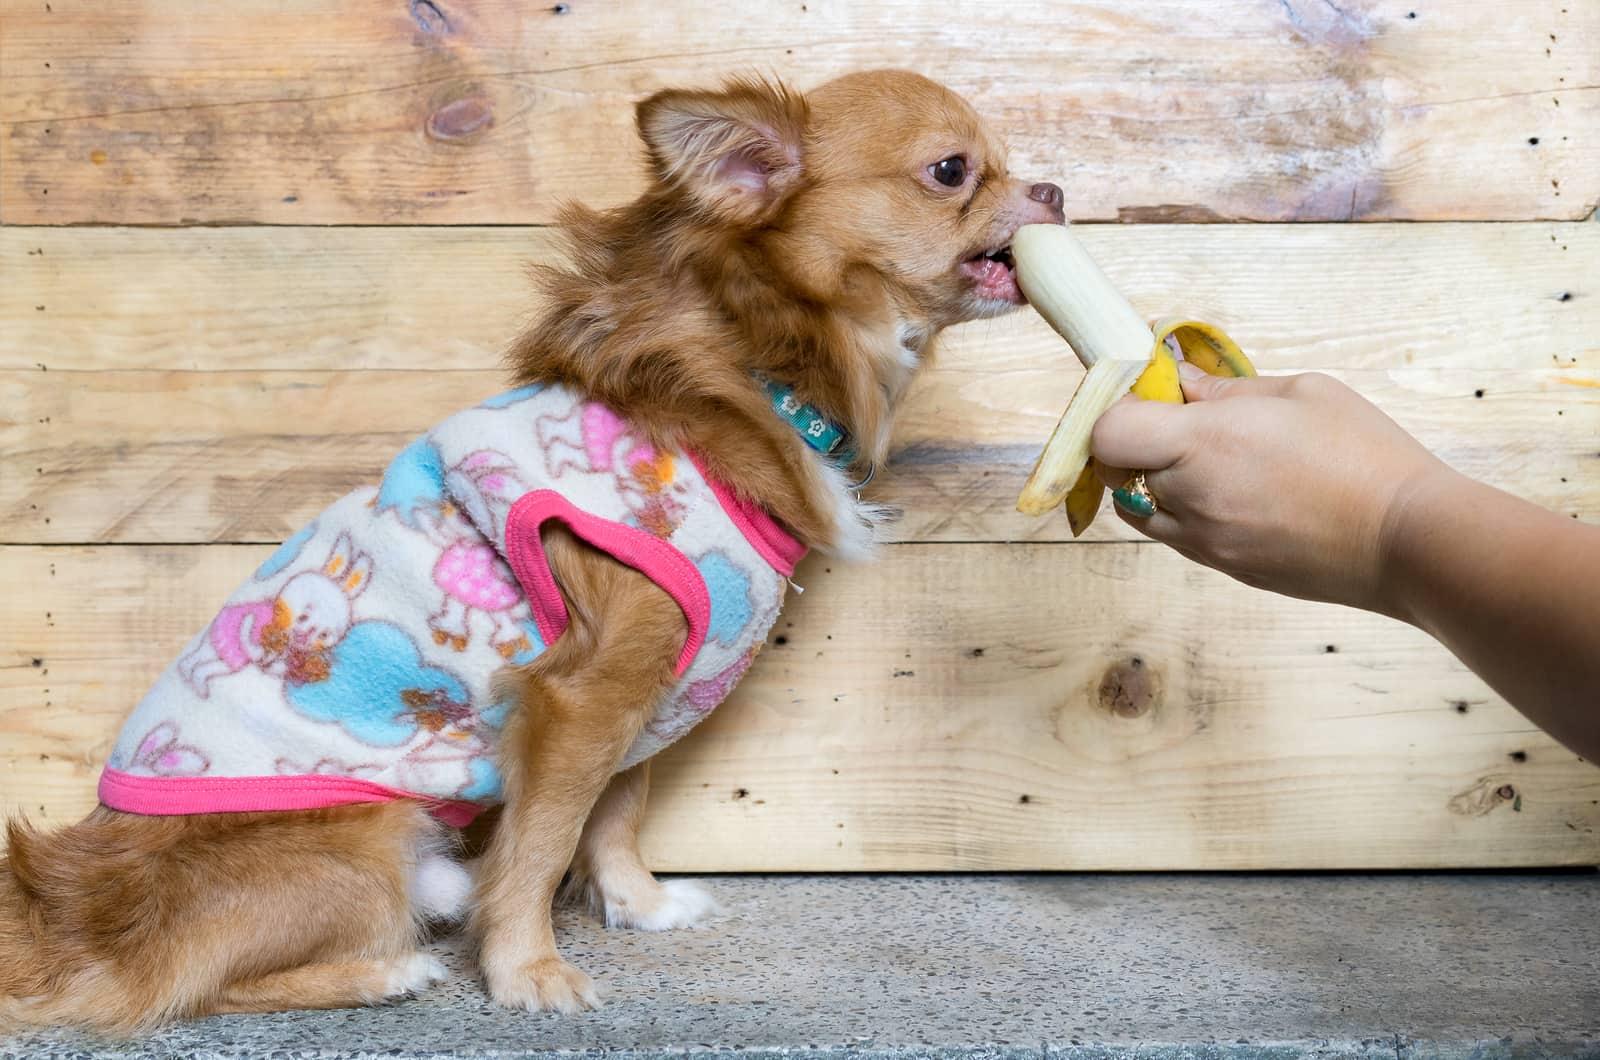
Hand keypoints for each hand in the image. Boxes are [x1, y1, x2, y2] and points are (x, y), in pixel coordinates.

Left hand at [1089, 365, 1446, 614]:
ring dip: (1153, 480)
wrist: (1406, 540)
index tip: (1147, 396)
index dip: (1116, 410)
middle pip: (1118, 469)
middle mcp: (1189, 496)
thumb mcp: (1301, 393)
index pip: (1107, 433)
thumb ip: (1226, 389)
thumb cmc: (1362, 454)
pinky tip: (1233, 492)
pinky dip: (1182, 511)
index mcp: (1202, 443)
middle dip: (1139, 441)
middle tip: (1184, 422)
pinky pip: (1175, 535)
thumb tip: (1178, 381)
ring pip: (1139, 507)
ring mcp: (1203, 541)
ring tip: (1210, 461)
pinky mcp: (1223, 568)